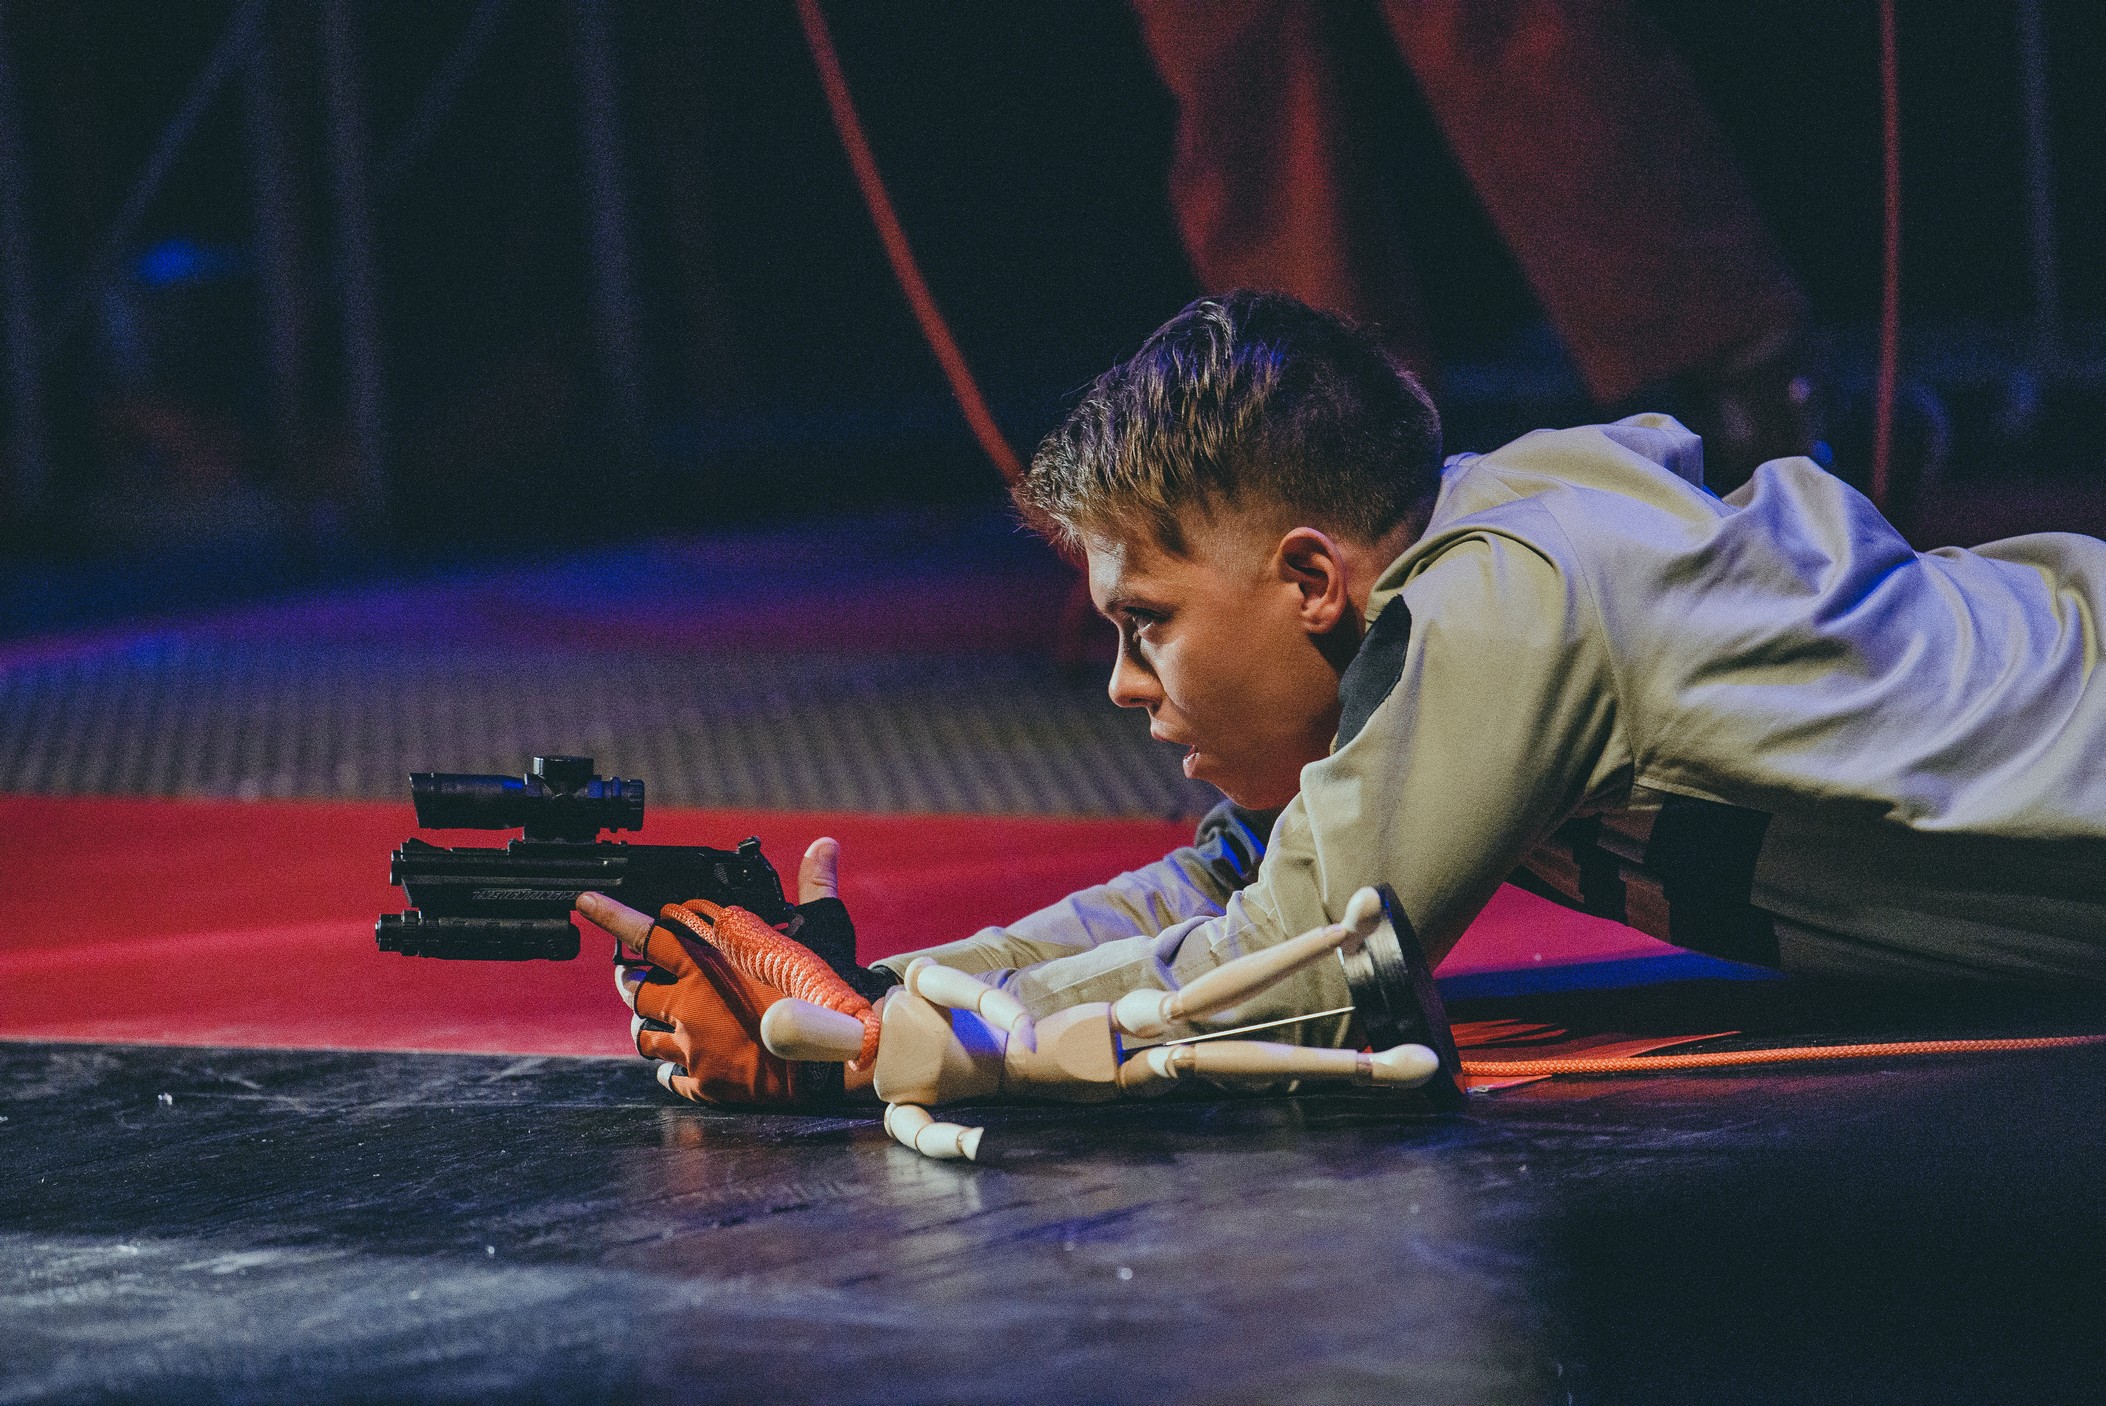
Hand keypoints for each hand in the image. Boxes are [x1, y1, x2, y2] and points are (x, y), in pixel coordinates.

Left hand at [578, 837, 860, 1104]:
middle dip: (632, 982)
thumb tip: (824, 845)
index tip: (585, 901)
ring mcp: (694, 1047)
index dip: (612, 915)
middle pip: (634, 992)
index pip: (647, 933)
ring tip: (660, 1020)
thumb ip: (812, 887)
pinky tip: (684, 1061)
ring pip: (642, 1037)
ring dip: (647, 1026)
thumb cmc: (826, 993)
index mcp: (709, 964)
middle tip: (637, 978)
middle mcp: (690, 1004)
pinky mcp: (705, 1083)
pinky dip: (671, 1068)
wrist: (839, 1057)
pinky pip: (668, 1076)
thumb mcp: (819, 932)